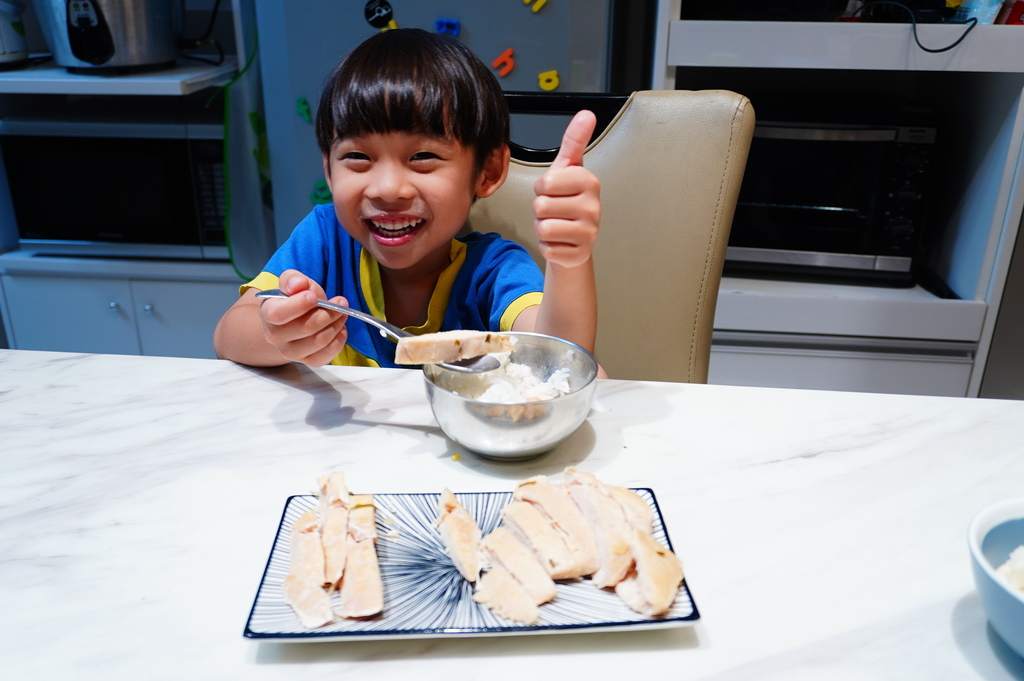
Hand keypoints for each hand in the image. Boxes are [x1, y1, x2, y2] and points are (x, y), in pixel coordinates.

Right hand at [257, 270, 348, 365]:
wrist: (295, 318)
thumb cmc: (294, 298)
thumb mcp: (292, 282)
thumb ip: (293, 279)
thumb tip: (298, 285)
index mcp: (268, 313)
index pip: (279, 314)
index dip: (299, 305)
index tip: (315, 296)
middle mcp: (275, 336)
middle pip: (306, 328)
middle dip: (328, 313)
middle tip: (341, 302)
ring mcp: (290, 351)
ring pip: (319, 341)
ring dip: (336, 325)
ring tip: (342, 313)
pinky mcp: (306, 361)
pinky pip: (325, 356)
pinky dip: (338, 341)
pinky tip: (340, 329)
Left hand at [532, 110, 600, 268]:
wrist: (575, 238)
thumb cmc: (567, 199)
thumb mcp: (567, 168)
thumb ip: (574, 141)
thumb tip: (587, 113)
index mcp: (589, 182)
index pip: (545, 182)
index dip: (542, 188)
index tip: (554, 190)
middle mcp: (594, 207)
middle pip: (541, 206)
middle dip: (540, 209)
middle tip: (555, 210)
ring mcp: (590, 232)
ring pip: (543, 227)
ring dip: (542, 227)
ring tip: (557, 224)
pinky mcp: (580, 254)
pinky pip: (547, 248)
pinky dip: (547, 246)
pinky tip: (560, 241)